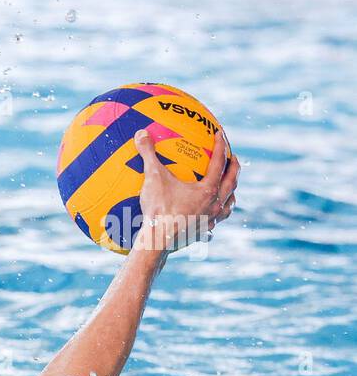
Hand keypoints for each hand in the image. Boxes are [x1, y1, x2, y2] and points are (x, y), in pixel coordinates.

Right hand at [133, 128, 239, 250]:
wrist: (157, 241)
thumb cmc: (158, 209)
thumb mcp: (153, 178)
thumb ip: (149, 154)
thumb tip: (141, 133)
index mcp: (208, 189)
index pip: (219, 162)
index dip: (220, 145)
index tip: (220, 135)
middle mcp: (215, 204)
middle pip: (232, 182)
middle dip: (234, 168)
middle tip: (233, 158)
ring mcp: (211, 220)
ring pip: (229, 205)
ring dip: (231, 194)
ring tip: (230, 189)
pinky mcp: (202, 233)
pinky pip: (215, 225)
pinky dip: (216, 219)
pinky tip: (212, 220)